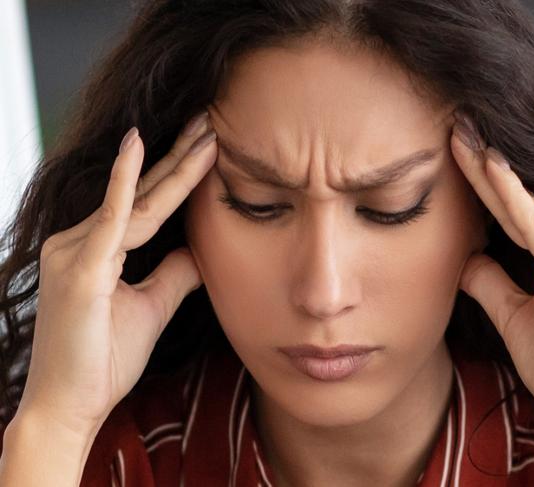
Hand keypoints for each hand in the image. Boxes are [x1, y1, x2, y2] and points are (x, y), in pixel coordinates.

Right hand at [16, 111, 217, 436]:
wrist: (69, 407)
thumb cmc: (103, 361)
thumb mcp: (151, 308)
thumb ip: (173, 275)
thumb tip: (198, 251)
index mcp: (96, 249)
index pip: (147, 203)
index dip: (179, 174)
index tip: (209, 146)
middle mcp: (80, 241)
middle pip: (143, 191)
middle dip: (180, 155)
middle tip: (212, 119)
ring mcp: (76, 251)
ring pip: (138, 201)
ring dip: (174, 163)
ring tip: (207, 129)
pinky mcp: (79, 268)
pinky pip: (111, 218)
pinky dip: (127, 181)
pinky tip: (140, 146)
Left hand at [449, 111, 533, 435]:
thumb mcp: (514, 316)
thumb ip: (491, 283)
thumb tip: (464, 258)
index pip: (516, 213)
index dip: (485, 184)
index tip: (458, 154)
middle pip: (519, 200)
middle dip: (483, 164)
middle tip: (455, 128)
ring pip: (525, 206)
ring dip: (490, 170)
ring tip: (461, 136)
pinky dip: (512, 197)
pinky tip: (490, 168)